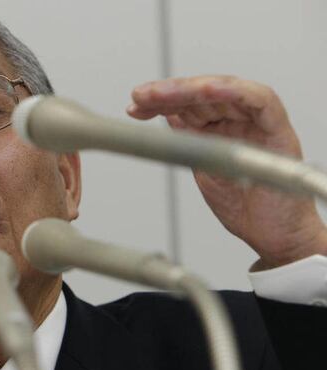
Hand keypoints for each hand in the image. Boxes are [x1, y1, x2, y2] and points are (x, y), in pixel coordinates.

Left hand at [127, 75, 326, 268]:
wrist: (274, 236)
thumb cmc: (245, 207)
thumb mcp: (204, 168)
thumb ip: (189, 141)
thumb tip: (165, 116)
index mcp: (222, 128)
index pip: (189, 104)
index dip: (160, 102)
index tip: (135, 107)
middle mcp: (241, 120)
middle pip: (202, 93)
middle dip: (167, 93)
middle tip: (140, 96)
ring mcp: (259, 122)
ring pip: (224, 89)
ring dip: (189, 89)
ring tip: (160, 94)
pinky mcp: (278, 129)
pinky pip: (258, 100)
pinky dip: (231, 92)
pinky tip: (205, 91)